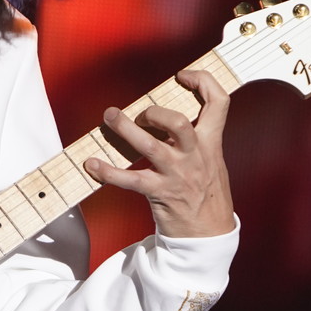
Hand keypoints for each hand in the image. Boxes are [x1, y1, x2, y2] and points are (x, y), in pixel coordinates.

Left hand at [83, 68, 234, 237]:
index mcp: (211, 143)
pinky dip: (107, 171)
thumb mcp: (210, 160)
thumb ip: (195, 138)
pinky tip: (92, 164)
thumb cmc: (205, 193)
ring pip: (149, 146)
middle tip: (140, 113)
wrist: (208, 234)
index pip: (219, 103)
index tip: (183, 76)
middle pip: (177, 123)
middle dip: (154, 112)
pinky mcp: (159, 194)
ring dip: (125, 129)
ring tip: (110, 117)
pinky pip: (129, 180)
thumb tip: (166, 115)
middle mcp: (194, 156)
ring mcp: (176, 175)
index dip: (203, 81)